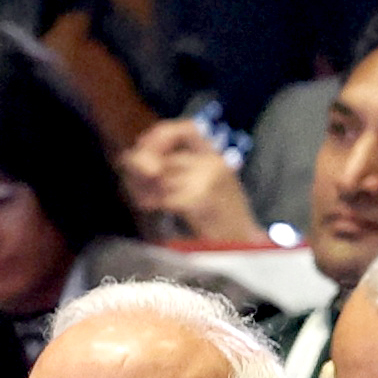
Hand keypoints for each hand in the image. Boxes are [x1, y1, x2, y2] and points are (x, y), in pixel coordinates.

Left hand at [120, 120, 267, 243]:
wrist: (245, 247)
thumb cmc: (224, 224)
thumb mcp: (206, 189)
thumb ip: (177, 172)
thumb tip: (135, 159)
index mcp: (216, 158)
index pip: (186, 130)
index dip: (160, 135)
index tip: (143, 146)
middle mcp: (212, 164)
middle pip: (165, 156)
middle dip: (141, 167)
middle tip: (132, 179)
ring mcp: (206, 181)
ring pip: (160, 175)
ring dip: (143, 186)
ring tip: (142, 197)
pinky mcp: (199, 200)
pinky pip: (163, 196)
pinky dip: (152, 201)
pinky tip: (149, 206)